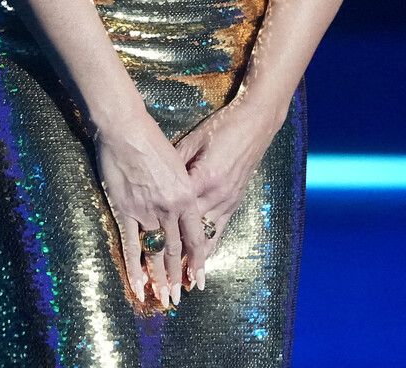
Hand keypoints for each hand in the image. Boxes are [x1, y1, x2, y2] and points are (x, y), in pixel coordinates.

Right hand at [94, 118, 205, 310]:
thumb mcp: (178, 163)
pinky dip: (134, 267)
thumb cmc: (151, 140)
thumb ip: (181, 188)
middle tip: (178, 298)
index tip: (198, 278)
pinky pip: (131, 245)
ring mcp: (148, 211)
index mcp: (187, 196)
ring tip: (163, 298)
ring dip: (159, 278)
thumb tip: (182, 207)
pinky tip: (136, 284)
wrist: (125, 128)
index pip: (196, 238)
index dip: (198, 261)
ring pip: (156, 252)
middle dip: (177, 277)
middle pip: (176, 250)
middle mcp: (171, 208)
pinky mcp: (126, 210)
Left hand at [172, 98, 280, 282]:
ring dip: (200, 260)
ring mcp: (229, 199)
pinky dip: (212, 245)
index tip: (151, 251)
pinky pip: (221, 227)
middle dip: (182, 259)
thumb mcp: (191, 141)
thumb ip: (174, 165)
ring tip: (190, 281)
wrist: (254, 123)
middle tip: (171, 281)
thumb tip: (156, 182)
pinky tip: (205, 258)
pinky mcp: (236, 199)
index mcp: (202, 180)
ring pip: (210, 236)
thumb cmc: (220, 128)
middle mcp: (217, 195)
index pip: (177, 214)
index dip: (164, 234)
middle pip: (194, 233)